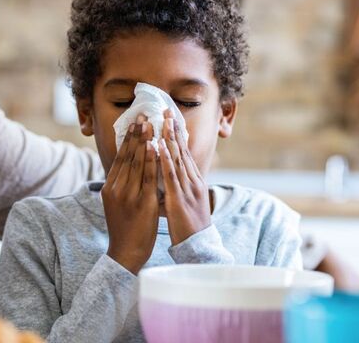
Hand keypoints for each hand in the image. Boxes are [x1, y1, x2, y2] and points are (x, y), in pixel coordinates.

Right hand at [102, 115, 157, 274]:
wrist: (125, 253)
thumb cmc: (123, 228)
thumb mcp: (115, 203)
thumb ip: (120, 185)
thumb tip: (126, 166)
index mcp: (109, 187)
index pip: (120, 158)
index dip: (128, 139)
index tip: (134, 122)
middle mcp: (116, 188)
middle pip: (127, 156)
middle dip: (136, 134)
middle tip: (142, 114)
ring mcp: (129, 196)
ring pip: (137, 163)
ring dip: (144, 141)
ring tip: (150, 124)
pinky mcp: (143, 203)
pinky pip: (149, 178)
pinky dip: (153, 161)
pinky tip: (157, 147)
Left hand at [159, 110, 210, 245]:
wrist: (199, 247)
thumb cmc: (190, 225)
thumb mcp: (187, 200)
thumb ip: (180, 185)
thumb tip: (171, 174)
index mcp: (194, 181)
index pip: (184, 153)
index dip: (177, 135)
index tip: (171, 118)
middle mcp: (193, 181)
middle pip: (182, 150)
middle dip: (174, 129)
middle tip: (167, 110)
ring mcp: (187, 189)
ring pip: (177, 158)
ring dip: (169, 138)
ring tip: (163, 120)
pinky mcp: (179, 199)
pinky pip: (170, 175)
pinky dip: (164, 158)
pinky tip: (159, 146)